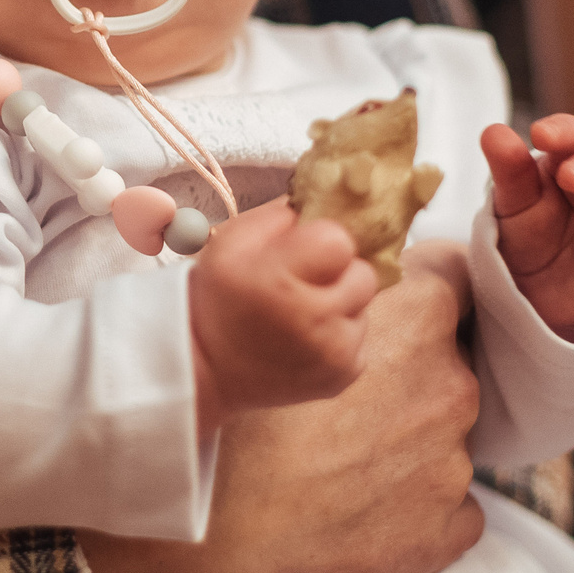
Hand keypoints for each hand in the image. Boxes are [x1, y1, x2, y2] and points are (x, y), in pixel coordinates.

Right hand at [80, 242, 482, 572]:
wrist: (210, 536)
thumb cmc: (232, 424)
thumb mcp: (277, 324)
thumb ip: (334, 298)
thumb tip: (353, 285)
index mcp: (415, 320)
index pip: (454, 275)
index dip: (422, 292)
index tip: (395, 314)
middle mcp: (450, 385)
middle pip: (451, 359)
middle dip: (413, 372)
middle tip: (348, 404)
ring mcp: (455, 461)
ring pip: (447, 436)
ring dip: (409, 442)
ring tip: (342, 465)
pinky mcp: (448, 528)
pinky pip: (451, 506)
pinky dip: (417, 507)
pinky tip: (362, 512)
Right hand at [186, 197, 378, 434]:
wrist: (208, 368)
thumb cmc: (220, 297)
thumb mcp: (233, 241)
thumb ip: (283, 213)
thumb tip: (330, 196)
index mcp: (280, 280)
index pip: (340, 239)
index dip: (323, 241)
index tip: (301, 253)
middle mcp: (314, 320)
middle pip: (364, 274)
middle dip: (339, 272)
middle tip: (306, 282)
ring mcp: (334, 353)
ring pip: (365, 305)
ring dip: (341, 302)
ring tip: (304, 312)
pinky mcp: (344, 376)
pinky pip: (360, 337)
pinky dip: (340, 333)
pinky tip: (308, 337)